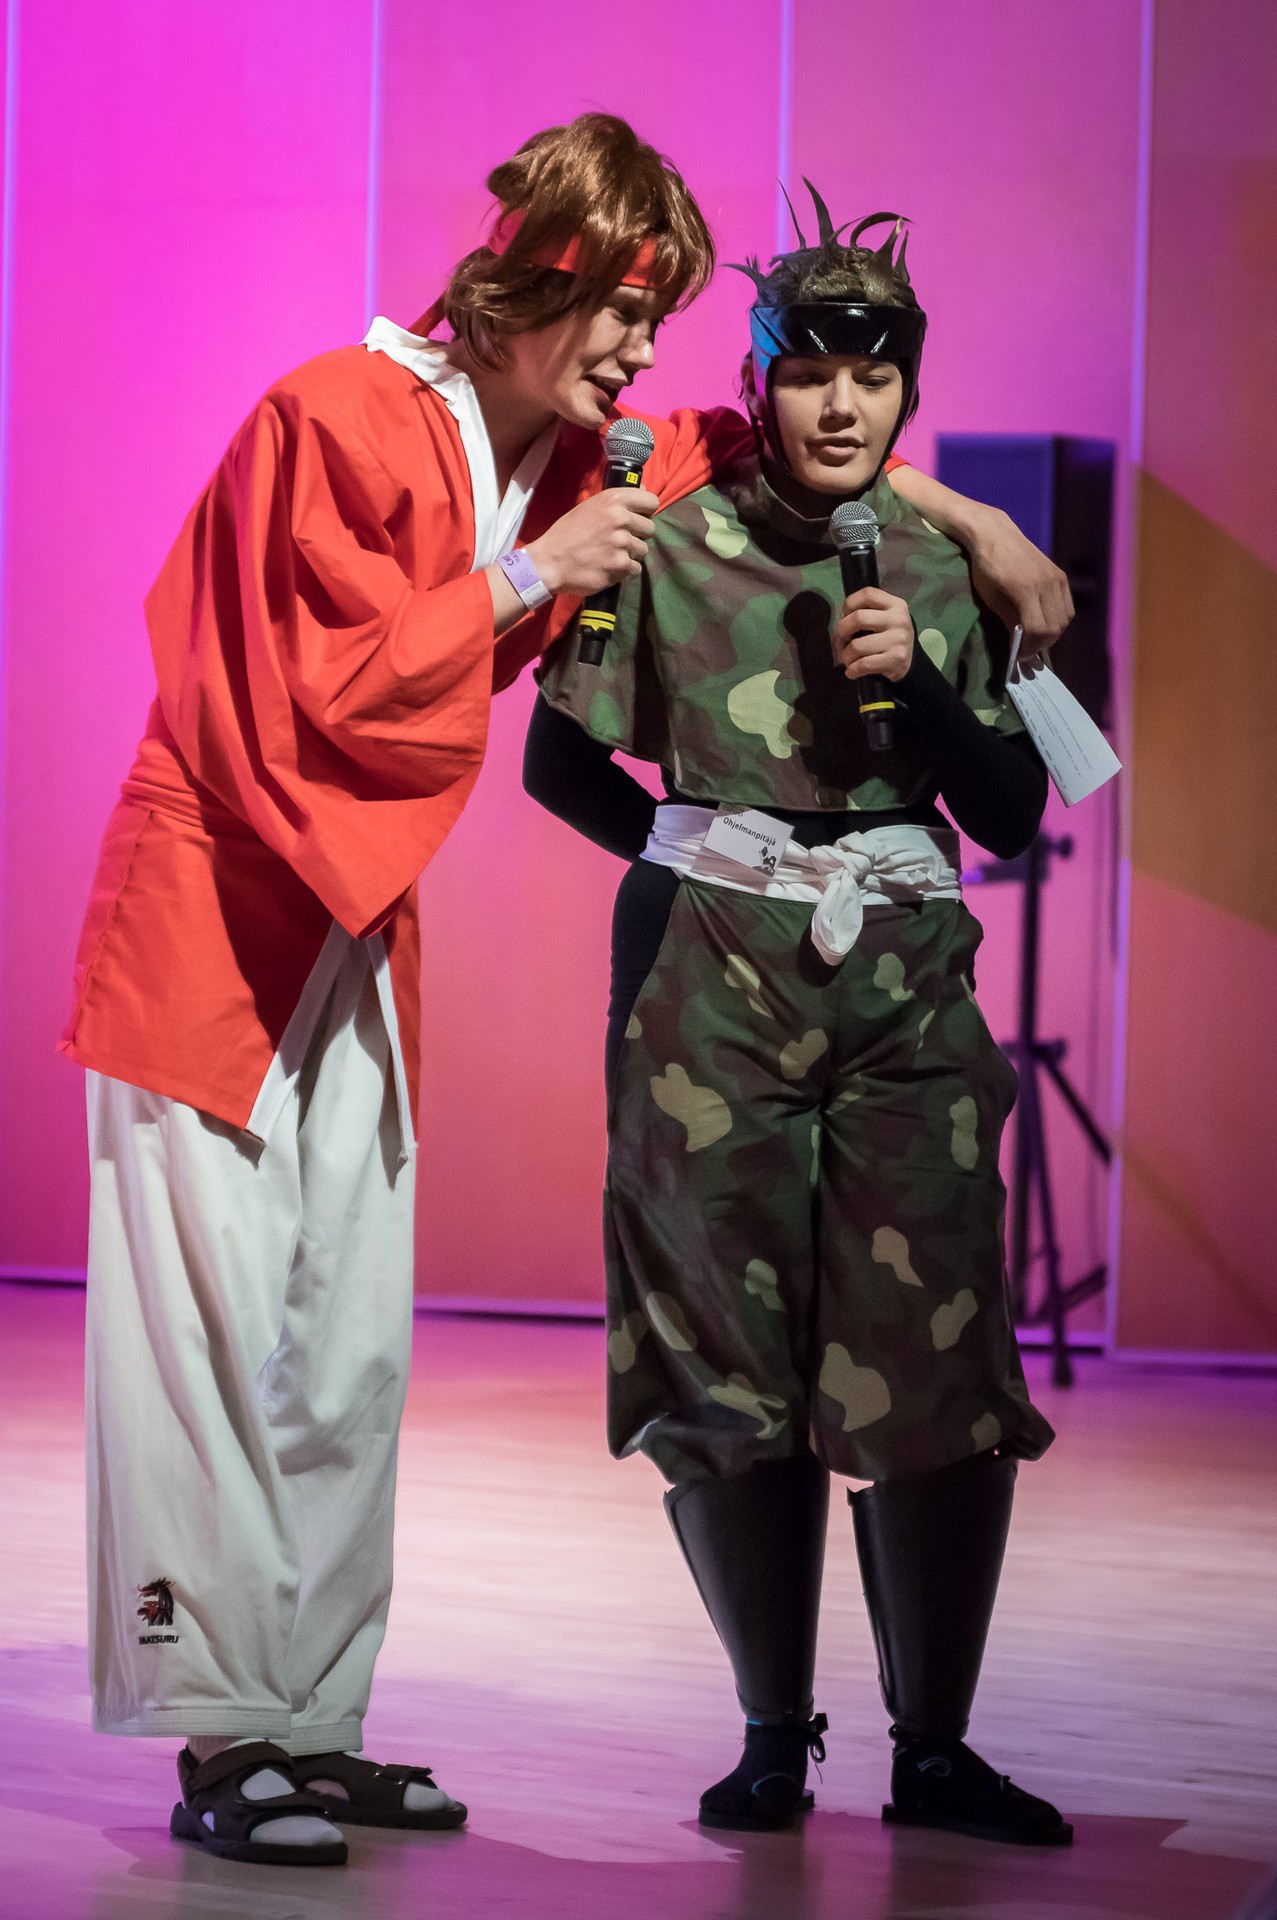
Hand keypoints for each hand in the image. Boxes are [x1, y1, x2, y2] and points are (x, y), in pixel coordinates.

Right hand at [525, 487, 658, 597]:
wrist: (549, 562)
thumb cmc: (567, 533)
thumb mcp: (589, 507)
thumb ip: (617, 500)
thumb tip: (643, 487)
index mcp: (613, 500)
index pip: (651, 501)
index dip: (646, 511)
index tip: (637, 518)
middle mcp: (620, 519)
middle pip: (650, 528)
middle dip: (638, 535)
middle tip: (619, 540)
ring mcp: (621, 543)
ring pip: (643, 550)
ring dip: (630, 554)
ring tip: (611, 555)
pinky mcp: (620, 566)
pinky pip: (636, 569)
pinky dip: (625, 571)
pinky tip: (609, 567)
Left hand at [832, 588, 913, 682]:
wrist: (910, 662)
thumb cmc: (889, 637)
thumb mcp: (885, 617)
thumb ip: (867, 611)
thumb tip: (840, 620)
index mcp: (895, 604)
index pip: (867, 594)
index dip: (849, 605)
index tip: (845, 616)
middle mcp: (898, 619)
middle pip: (858, 618)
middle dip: (842, 631)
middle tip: (842, 640)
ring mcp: (898, 640)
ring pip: (857, 646)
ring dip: (846, 655)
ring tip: (847, 658)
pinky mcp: (895, 659)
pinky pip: (863, 664)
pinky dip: (852, 670)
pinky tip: (852, 671)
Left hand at [964, 505, 1073, 664]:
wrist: (995, 533)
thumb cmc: (985, 566)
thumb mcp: (991, 597)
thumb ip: (1009, 620)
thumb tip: (1020, 643)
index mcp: (1025, 589)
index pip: (1037, 629)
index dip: (1029, 648)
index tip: (1019, 657)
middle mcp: (1047, 583)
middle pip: (1055, 627)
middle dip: (1042, 644)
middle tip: (1028, 652)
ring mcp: (1056, 578)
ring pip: (1065, 618)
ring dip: (1053, 634)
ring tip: (1036, 639)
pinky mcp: (1060, 575)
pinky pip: (1067, 606)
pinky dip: (1059, 619)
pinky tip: (1044, 623)